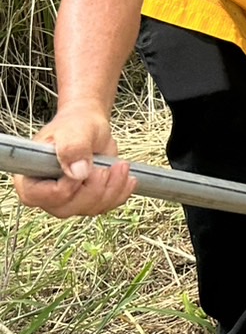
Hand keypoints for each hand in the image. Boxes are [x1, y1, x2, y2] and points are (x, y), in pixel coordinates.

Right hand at [13, 107, 135, 217]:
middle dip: (94, 188)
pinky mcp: (87, 201)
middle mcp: (45, 194)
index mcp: (29, 177)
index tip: (84, 168)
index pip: (39, 197)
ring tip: (120, 165)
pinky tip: (127, 177)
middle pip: (68, 208)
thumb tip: (78, 172)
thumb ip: (73, 147)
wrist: (91, 126)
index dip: (65, 187)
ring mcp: (67, 200)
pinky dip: (120, 192)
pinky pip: (106, 206)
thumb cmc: (76, 125)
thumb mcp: (75, 130)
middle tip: (106, 167)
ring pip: (90, 209)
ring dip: (112, 188)